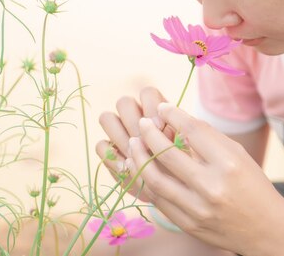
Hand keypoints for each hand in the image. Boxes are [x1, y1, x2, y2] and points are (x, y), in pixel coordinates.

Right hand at [95, 87, 173, 201]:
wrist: (173, 189)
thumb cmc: (182, 166)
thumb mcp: (183, 152)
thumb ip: (173, 138)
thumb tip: (162, 131)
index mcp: (156, 110)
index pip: (147, 93)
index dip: (152, 107)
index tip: (161, 127)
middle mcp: (135, 116)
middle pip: (124, 103)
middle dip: (133, 121)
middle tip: (146, 142)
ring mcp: (119, 133)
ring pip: (107, 118)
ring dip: (119, 135)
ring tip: (134, 155)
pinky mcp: (109, 153)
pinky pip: (100, 145)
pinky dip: (111, 156)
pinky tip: (126, 169)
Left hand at [128, 103, 283, 254]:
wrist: (267, 230)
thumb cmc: (252, 185)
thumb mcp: (238, 155)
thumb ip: (208, 137)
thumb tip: (176, 117)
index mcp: (228, 163)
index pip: (192, 131)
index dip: (173, 115)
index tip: (162, 107)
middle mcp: (212, 187)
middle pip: (167, 154)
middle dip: (149, 133)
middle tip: (143, 122)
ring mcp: (198, 209)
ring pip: (155, 178)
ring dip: (139, 157)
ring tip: (134, 143)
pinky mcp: (188, 224)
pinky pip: (158, 199)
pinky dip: (145, 180)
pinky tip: (139, 167)